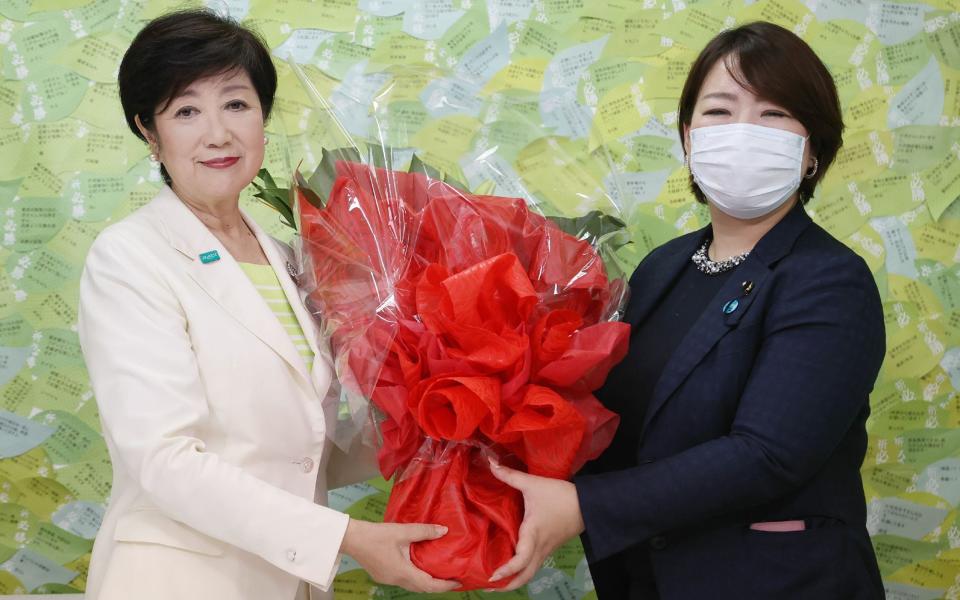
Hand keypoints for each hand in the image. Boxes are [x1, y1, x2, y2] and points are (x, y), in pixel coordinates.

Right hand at [339, 519, 459, 592]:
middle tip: (452, 579)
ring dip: (426, 582)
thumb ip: (424, 531)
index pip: (429, 585)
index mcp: (403, 572)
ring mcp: (388, 579)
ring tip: (438, 573)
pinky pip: (403, 580)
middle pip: (421, 588)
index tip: (458, 582)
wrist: (351, 538)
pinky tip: (418, 567)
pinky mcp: (382, 575)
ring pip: (411, 585)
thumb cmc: (376, 535)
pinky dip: (415, 577)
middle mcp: (396, 580)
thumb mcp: (402, 531)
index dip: (445, 585)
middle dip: (438, 586)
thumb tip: (444, 530)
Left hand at [488, 461, 584, 590]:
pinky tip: (514, 565)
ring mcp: (547, 550)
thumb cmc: (560, 495)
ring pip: (530, 573)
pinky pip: (535, 565)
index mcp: (533, 535)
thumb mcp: (534, 484)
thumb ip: (511, 476)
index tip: (491, 577)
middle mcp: (540, 548)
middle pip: (525, 577)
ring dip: (515, 580)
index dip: (505, 572)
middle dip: (507, 585)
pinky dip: (523, 571)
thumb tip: (491, 464)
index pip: (520, 561)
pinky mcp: (551, 547)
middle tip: (487, 587)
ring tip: (498, 580)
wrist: (590, 504)